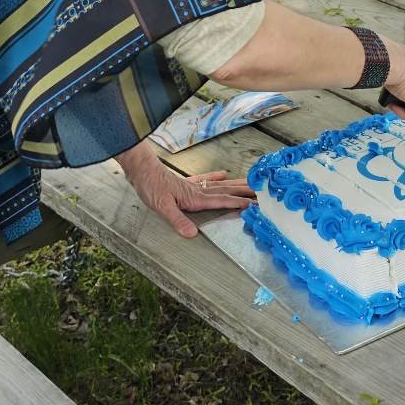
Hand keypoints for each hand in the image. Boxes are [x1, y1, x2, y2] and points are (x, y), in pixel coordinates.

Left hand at [116, 142, 252, 237]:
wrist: (141, 169)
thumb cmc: (151, 186)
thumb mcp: (162, 207)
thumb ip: (178, 220)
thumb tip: (192, 234)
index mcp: (195, 198)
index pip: (222, 201)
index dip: (238, 203)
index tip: (255, 204)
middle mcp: (198, 191)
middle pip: (226, 191)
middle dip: (244, 193)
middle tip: (262, 193)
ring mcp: (192, 185)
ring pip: (220, 185)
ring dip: (236, 185)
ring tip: (250, 184)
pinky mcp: (185, 182)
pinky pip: (205, 179)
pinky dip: (216, 177)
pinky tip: (223, 174)